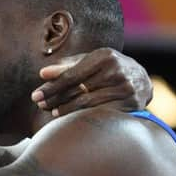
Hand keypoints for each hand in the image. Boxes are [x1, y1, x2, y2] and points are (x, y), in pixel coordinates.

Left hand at [31, 48, 152, 116]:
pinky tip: (68, 119)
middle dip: (55, 98)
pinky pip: (99, 113)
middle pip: (77, 90)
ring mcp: (125, 88)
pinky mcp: (130, 104)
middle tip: (39, 104)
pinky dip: (81, 116)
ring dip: (65, 109)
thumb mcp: (89, 61)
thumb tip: (42, 73)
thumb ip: (66, 66)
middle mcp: (116, 71)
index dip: (51, 87)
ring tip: (51, 111)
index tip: (35, 95)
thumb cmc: (106, 67)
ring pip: (87, 103)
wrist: (141, 79)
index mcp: (104, 56)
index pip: (71, 75)